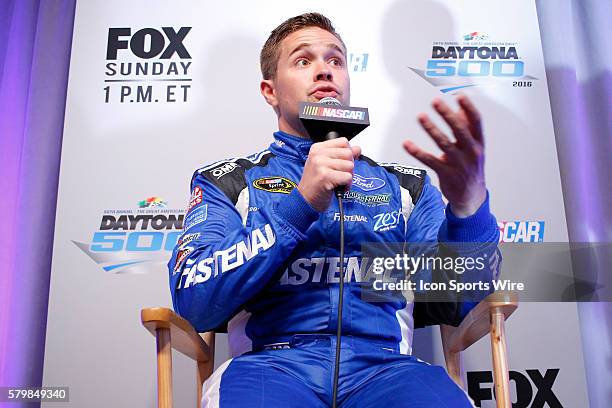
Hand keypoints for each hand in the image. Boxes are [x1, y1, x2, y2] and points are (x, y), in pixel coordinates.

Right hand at [298, 137, 360, 211]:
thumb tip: (357, 149)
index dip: (348, 153)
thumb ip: (341, 155)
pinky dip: (347, 185)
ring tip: (337, 182)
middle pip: (348, 153)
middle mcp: (318, 154)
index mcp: (317, 148)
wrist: (305, 200)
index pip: (343, 142)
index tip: (342, 163)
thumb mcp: (326, 164)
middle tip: (339, 175)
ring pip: (350, 165)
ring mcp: (320, 164)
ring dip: (348, 177)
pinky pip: (348, 177)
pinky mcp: (325, 176)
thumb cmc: (316, 183)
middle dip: (349, 167)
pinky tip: (338, 187)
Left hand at [403, 95, 485, 216]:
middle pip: (460, 130)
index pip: (476, 122)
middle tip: (436, 101)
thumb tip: (459, 109)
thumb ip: (466, 129)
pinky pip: (430, 161)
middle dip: (447, 115)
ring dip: (431, 129)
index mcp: (479, 143)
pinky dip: (417, 152)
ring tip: (421, 116)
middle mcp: (471, 153)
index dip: (468, 108)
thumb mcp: (472, 148)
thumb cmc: (470, 168)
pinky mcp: (446, 174)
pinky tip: (407, 144)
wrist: (471, 198)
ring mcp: (459, 164)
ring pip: (444, 144)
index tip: (459, 95)